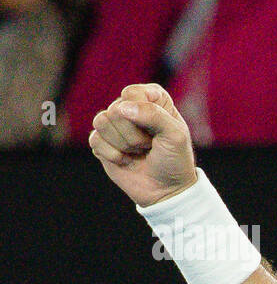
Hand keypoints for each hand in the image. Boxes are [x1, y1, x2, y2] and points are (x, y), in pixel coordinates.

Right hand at [89, 83, 196, 207]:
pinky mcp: (101, 142)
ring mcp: (114, 124)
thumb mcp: (175, 135)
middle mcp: (130, 107)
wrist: (167, 190)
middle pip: (115, 110)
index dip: (142, 115)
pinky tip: (127, 160)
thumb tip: (122, 108)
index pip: (132, 93)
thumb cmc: (175, 159)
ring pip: (101, 121)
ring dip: (124, 144)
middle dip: (134, 135)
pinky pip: (95, 139)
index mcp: (151, 98)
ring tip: (139, 151)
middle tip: (150, 145)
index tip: (158, 130)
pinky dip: (114, 155)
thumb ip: (154, 114)